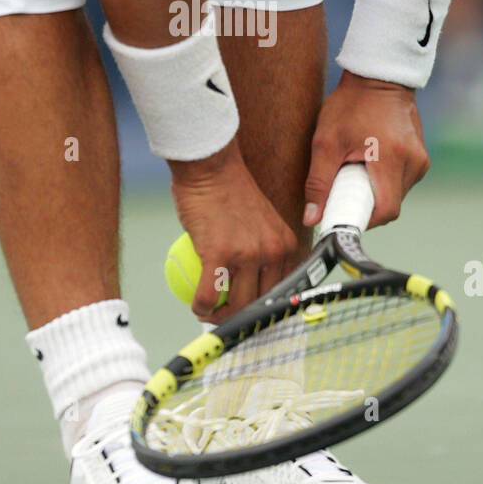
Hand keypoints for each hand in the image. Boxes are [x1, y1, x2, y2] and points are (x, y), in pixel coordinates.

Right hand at [170, 140, 298, 320]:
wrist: (211, 167)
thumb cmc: (229, 191)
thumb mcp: (261, 222)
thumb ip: (262, 249)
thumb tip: (255, 281)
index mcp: (286, 244)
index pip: (282, 289)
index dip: (265, 307)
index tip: (249, 310)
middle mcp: (272, 251)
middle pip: (260, 302)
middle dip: (243, 316)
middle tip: (224, 314)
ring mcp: (246, 254)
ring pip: (236, 305)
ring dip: (220, 316)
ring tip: (208, 311)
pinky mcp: (218, 253)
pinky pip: (207, 295)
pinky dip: (200, 306)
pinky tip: (196, 305)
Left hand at [303, 72, 428, 228]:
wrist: (378, 75)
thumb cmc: (350, 105)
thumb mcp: (326, 142)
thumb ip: (318, 182)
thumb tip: (311, 219)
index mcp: (391, 159)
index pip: (385, 210)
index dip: (363, 218)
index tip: (343, 212)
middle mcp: (413, 162)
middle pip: (390, 204)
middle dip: (365, 203)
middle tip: (344, 185)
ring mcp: (420, 159)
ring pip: (396, 194)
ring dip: (374, 191)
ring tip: (356, 167)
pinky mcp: (421, 156)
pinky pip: (401, 181)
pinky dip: (383, 180)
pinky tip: (369, 160)